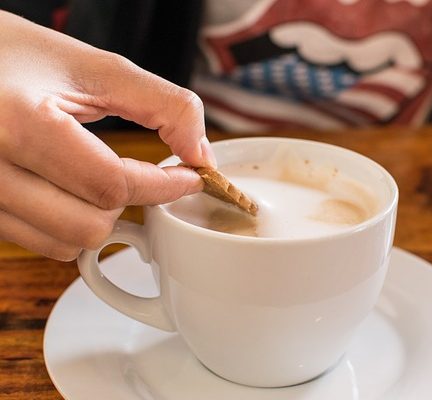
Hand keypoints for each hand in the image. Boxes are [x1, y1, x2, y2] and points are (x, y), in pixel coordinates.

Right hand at [0, 11, 214, 260]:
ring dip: (97, 218)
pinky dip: (66, 224)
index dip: (164, 186)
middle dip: (127, 204)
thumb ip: (162, 105)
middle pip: (89, 227)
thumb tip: (200, 153)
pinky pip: (37, 241)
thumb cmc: (16, 55)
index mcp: (19, 123)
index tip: (190, 178)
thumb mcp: (93, 66)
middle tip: (140, 176)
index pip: (112, 184)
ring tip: (98, 179)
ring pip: (63, 244)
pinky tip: (70, 189)